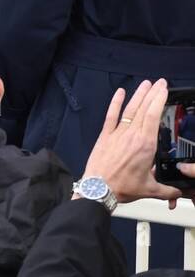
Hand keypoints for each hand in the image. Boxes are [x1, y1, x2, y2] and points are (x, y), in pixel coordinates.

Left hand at [81, 80, 186, 206]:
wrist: (99, 189)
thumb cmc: (122, 187)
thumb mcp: (150, 190)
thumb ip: (167, 191)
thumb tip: (178, 193)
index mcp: (146, 145)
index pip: (155, 116)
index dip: (159, 100)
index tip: (164, 90)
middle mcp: (132, 136)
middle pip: (144, 109)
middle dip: (153, 94)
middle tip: (160, 82)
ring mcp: (118, 134)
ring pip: (130, 110)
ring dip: (138, 95)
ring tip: (146, 84)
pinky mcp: (105, 136)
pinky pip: (111, 116)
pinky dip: (115, 103)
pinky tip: (119, 92)